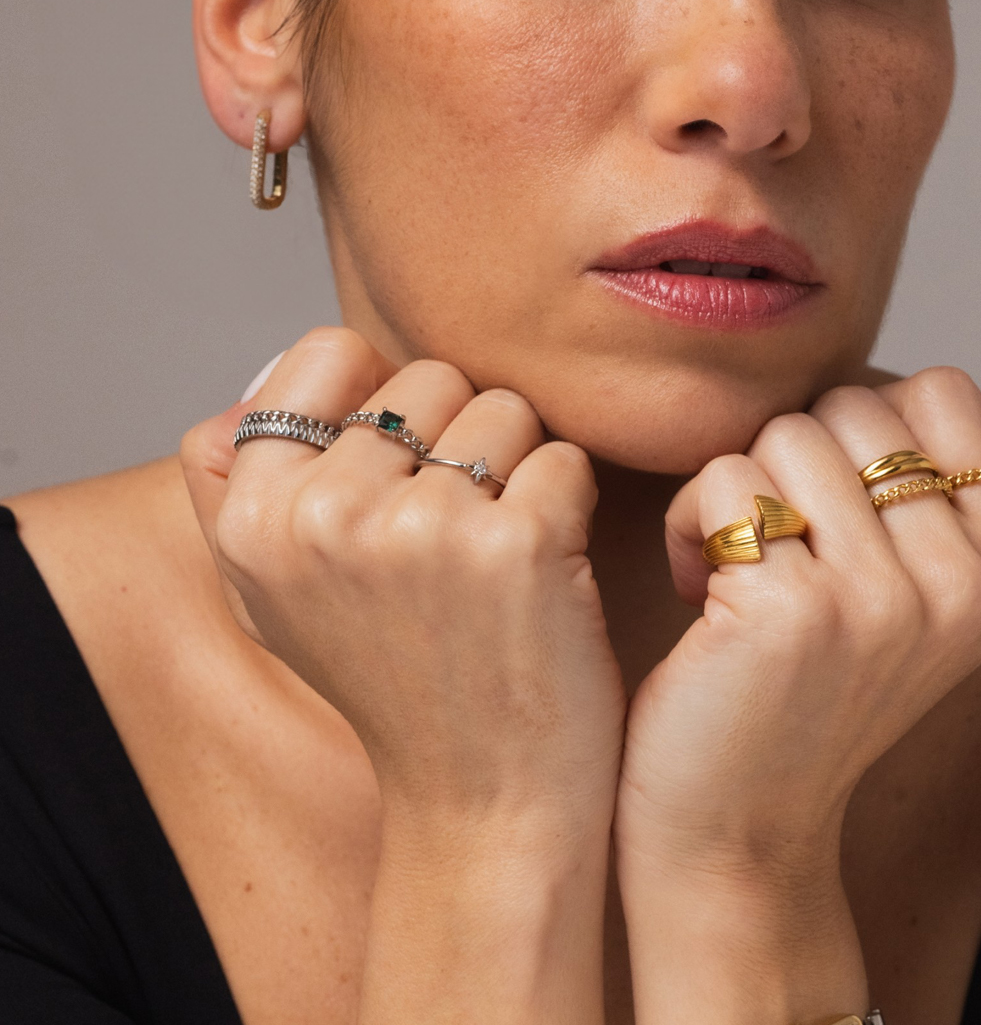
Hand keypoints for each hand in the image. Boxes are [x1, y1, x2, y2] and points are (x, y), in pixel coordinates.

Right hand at [180, 328, 624, 1023]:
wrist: (480, 802)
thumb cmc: (391, 679)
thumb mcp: (274, 591)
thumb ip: (238, 482)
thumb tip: (260, 380)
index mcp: (254, 518)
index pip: (329, 352)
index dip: (381, 400)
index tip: (400, 474)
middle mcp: (326, 517)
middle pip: (430, 377)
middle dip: (455, 442)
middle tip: (451, 541)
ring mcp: (424, 530)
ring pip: (504, 409)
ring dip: (516, 472)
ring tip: (492, 560)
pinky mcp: (521, 546)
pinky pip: (565, 458)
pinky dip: (568, 506)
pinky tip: (543, 576)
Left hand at [615, 367, 980, 1023]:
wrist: (736, 824)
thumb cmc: (800, 687)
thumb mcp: (902, 594)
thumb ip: (915, 492)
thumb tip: (865, 382)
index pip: (941, 391)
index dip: (859, 429)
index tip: (831, 509)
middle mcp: (965, 582)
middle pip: (852, 406)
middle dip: (790, 462)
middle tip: (777, 547)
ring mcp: (886, 597)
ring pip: (784, 435)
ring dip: (736, 493)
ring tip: (737, 570)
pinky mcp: (795, 608)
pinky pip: (723, 481)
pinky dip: (689, 523)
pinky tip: (700, 592)